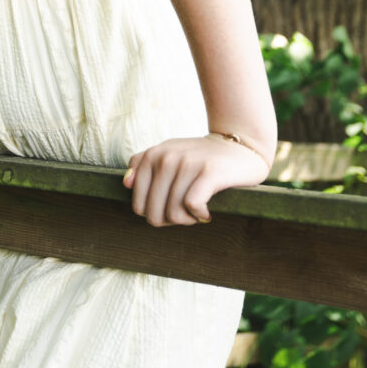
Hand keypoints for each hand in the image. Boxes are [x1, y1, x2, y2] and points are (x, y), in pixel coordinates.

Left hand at [122, 134, 270, 226]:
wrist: (240, 146)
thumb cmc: (201, 157)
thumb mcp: (169, 155)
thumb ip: (143, 166)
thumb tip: (126, 183)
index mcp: (152, 156)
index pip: (138, 205)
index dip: (154, 215)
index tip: (170, 209)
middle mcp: (166, 157)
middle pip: (154, 213)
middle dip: (170, 221)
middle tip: (186, 213)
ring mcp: (187, 163)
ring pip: (173, 214)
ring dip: (188, 220)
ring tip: (198, 212)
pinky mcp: (208, 172)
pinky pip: (192, 206)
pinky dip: (200, 216)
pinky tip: (207, 211)